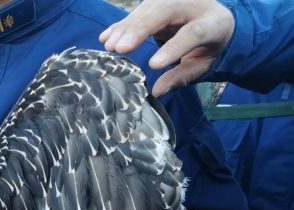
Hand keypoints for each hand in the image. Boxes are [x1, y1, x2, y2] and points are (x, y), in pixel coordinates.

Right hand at [99, 0, 234, 96]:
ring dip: (125, 27)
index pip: (193, 33)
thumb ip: (181, 76)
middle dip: (140, 29)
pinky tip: (106, 36)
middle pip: (165, 11)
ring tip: (109, 46)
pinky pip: (137, 10)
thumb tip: (158, 91)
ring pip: (148, 8)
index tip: (153, 65)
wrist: (212, 16)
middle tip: (120, 48)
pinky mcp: (157, 1)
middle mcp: (193, 4)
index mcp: (212, 23)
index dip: (173, 48)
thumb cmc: (207, 45)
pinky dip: (121, 24)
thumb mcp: (201, 64)